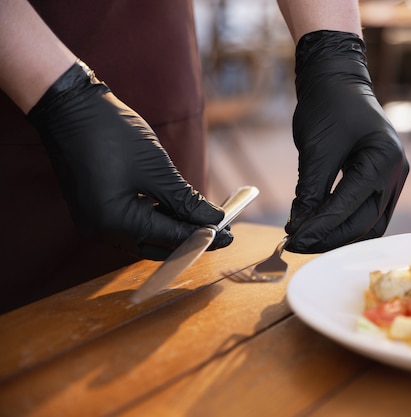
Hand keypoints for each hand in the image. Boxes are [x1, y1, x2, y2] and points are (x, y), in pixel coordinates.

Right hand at [27, 61, 232, 259]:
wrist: (70, 107)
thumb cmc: (112, 133)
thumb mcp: (157, 169)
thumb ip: (186, 200)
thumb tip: (213, 220)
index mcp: (115, 222)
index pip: (170, 239)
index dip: (203, 237)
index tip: (229, 236)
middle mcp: (101, 230)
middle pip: (156, 245)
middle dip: (189, 238)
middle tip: (220, 230)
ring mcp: (95, 222)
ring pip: (143, 238)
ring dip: (172, 230)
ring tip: (202, 219)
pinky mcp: (94, 211)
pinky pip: (130, 226)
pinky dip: (154, 221)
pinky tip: (175, 211)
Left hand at [285, 31, 408, 252]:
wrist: (337, 79)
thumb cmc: (328, 105)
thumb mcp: (315, 149)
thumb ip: (310, 192)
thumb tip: (298, 228)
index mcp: (383, 159)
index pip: (349, 206)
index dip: (320, 228)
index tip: (293, 240)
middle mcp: (396, 172)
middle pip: (365, 223)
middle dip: (330, 237)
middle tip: (297, 244)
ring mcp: (393, 178)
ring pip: (370, 224)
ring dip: (339, 236)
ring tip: (307, 240)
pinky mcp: (383, 181)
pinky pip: (368, 213)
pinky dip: (346, 224)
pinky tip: (321, 228)